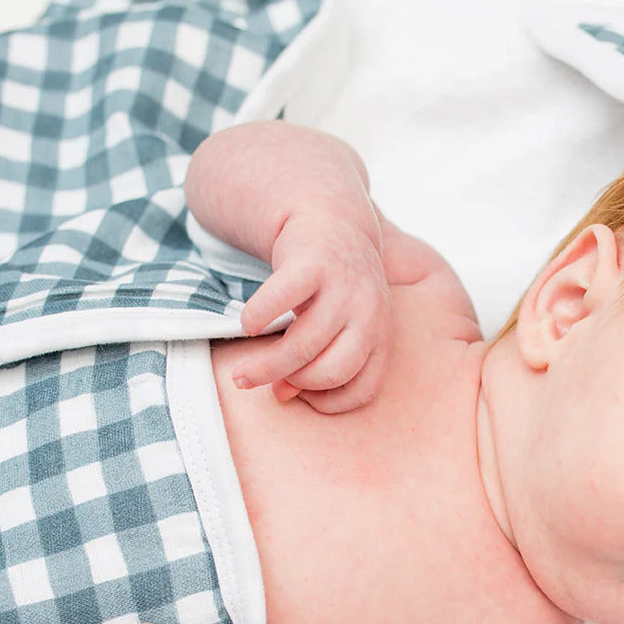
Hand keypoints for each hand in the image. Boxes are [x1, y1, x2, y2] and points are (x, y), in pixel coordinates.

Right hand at [232, 210, 392, 413]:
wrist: (333, 221)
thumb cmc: (332, 289)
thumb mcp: (339, 327)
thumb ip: (317, 361)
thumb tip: (282, 394)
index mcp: (381, 336)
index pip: (363, 389)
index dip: (329, 403)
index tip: (301, 398)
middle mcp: (370, 314)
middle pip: (330, 371)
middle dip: (291, 384)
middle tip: (260, 384)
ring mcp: (343, 288)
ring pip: (303, 345)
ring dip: (267, 366)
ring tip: (243, 373)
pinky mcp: (312, 263)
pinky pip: (281, 301)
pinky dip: (259, 318)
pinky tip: (248, 326)